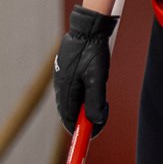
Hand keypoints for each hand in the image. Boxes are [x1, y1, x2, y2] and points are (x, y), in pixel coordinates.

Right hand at [53, 6, 117, 133]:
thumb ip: (95, 102)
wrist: (88, 28)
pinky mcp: (66, 71)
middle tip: (102, 114)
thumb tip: (95, 122)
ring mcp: (62, 79)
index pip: (68, 120)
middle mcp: (60, 87)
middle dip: (84, 118)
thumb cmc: (92, 52)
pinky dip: (83, 95)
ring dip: (85, 106)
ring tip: (102, 100)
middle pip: (69, 112)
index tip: (91, 134)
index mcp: (65, 90)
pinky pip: (72, 90)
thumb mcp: (97, 79)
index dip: (80, 130)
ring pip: (72, 101)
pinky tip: (93, 87)